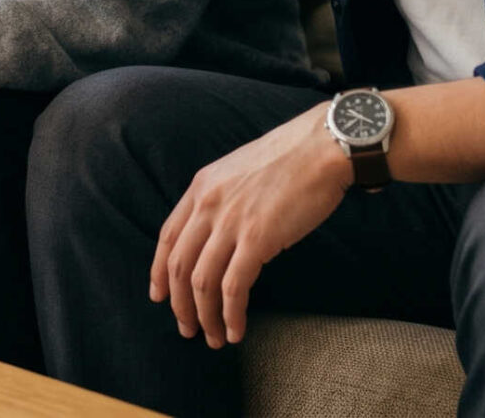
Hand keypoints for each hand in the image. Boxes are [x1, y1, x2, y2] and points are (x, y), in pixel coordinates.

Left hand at [151, 103, 351, 347]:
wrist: (324, 147)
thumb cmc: (292, 159)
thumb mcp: (239, 170)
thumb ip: (222, 198)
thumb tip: (218, 233)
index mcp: (201, 186)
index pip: (167, 238)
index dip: (159, 273)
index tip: (160, 297)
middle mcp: (208, 204)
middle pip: (179, 266)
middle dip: (180, 305)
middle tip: (188, 329)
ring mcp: (231, 221)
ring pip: (202, 282)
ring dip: (206, 317)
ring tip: (214, 337)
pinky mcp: (258, 238)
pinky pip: (234, 287)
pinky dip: (231, 314)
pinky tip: (237, 329)